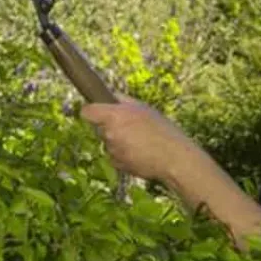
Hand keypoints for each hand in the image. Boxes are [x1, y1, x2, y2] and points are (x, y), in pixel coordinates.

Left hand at [81, 94, 197, 183]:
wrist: (173, 158)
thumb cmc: (162, 129)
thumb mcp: (144, 108)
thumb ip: (123, 101)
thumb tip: (110, 95)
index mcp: (114, 116)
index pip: (87, 112)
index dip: (91, 110)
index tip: (97, 110)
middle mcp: (109, 133)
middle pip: (99, 127)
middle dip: (110, 126)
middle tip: (131, 126)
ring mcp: (112, 150)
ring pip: (108, 142)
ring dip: (118, 140)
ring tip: (140, 140)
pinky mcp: (116, 164)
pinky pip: (114, 155)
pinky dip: (123, 154)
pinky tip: (139, 152)